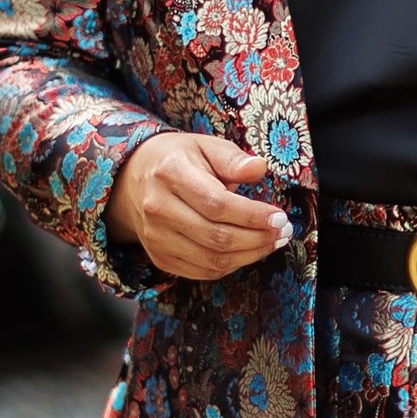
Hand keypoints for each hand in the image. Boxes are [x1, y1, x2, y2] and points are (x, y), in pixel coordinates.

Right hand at [108, 130, 291, 279]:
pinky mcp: (159, 256)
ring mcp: (156, 237)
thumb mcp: (204, 145)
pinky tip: (248, 252)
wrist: (133, 180)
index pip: (216, 204)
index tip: (279, 217)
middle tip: (282, 232)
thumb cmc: (178, 160)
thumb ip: (232, 158)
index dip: (252, 215)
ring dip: (249, 255)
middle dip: (257, 239)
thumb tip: (259, 168)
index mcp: (170, 174)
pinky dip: (231, 266)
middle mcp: (158, 208)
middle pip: (216, 236)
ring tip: (271, 242)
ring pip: (211, 260)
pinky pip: (202, 272)